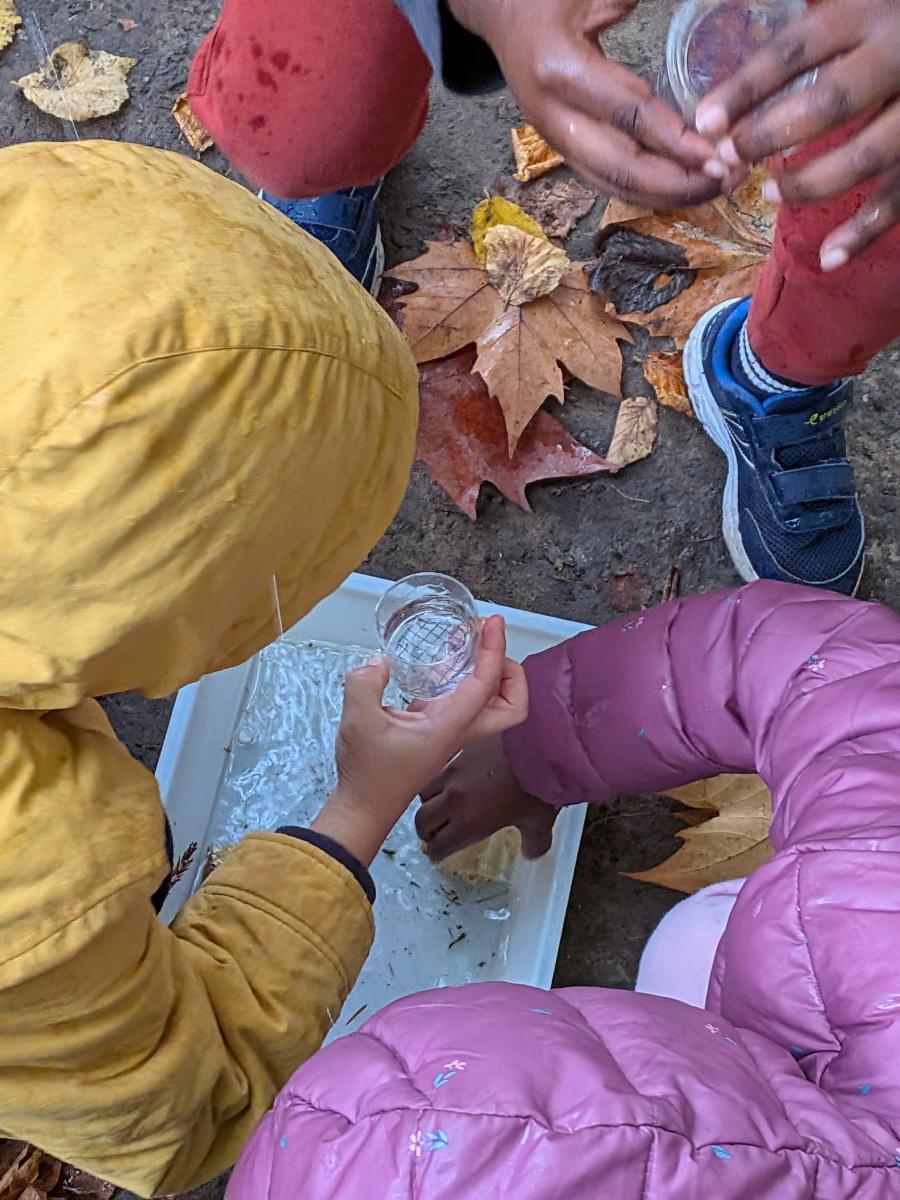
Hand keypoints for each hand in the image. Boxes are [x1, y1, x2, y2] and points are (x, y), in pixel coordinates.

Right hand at [311, 615, 527, 865]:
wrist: (364, 807)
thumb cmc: (368, 773)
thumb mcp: (359, 719)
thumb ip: (366, 682)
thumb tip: (379, 662)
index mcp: (450, 726)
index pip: (487, 684)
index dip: (494, 650)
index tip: (491, 623)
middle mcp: (459, 729)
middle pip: (511, 704)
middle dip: (511, 671)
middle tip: (489, 644)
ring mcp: (450, 732)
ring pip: (490, 704)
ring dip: (489, 674)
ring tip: (467, 644)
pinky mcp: (437, 731)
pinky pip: (464, 702)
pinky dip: (463, 680)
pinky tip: (441, 666)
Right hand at [416, 732, 556, 861]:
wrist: (541, 744)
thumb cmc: (538, 783)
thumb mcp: (539, 820)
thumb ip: (533, 842)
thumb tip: (531, 852)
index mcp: (470, 822)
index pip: (439, 845)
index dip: (437, 852)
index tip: (438, 852)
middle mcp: (455, 799)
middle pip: (423, 821)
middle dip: (427, 831)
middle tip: (434, 833)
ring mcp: (454, 772)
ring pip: (424, 791)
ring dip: (429, 802)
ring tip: (440, 803)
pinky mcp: (459, 750)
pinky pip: (440, 767)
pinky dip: (442, 777)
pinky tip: (455, 777)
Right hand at [448, 0, 718, 207]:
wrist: (502, 10)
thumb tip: (731, 3)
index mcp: (558, 69)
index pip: (627, 116)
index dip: (675, 141)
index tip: (717, 155)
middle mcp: (551, 115)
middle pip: (619, 168)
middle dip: (676, 183)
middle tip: (726, 180)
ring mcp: (553, 138)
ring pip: (612, 184)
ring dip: (665, 195)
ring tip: (714, 189)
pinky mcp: (561, 148)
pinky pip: (605, 181)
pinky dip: (645, 191)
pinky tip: (682, 189)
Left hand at [696, 0, 899, 268]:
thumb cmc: (890, 12)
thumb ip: (807, 16)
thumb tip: (733, 8)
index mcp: (867, 11)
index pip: (795, 51)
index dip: (745, 89)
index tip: (705, 122)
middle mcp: (896, 55)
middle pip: (830, 103)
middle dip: (771, 136)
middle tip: (731, 158)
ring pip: (866, 156)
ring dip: (812, 184)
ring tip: (771, 194)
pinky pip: (899, 195)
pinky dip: (865, 232)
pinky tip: (828, 257)